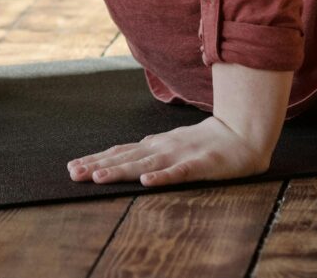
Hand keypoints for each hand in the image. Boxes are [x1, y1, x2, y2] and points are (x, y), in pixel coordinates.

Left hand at [66, 115, 272, 187]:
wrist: (243, 133)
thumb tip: (123, 153)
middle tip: (73, 174)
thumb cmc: (206, 142)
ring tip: (98, 177)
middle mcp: (163, 148)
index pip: (120, 152)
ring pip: (146, 164)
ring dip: (121, 171)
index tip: (73, 167)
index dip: (96, 159)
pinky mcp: (200, 164)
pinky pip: (179, 173)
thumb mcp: (172, 143)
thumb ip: (150, 150)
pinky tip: (147, 182)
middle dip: (98, 165)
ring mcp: (180, 155)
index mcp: (155, 145)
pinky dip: (162, 177)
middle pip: (126, 158)